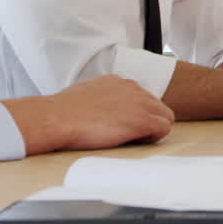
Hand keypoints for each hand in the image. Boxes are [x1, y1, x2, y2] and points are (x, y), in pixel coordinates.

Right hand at [4, 75, 174, 154]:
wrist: (56, 118)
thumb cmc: (62, 111)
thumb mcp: (85, 94)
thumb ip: (101, 97)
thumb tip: (99, 108)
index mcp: (118, 82)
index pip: (142, 98)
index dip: (137, 114)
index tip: (124, 125)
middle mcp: (132, 88)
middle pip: (157, 106)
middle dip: (148, 121)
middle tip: (129, 135)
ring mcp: (139, 102)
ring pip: (166, 116)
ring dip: (152, 130)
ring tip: (131, 139)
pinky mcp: (141, 119)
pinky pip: (164, 128)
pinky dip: (154, 137)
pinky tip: (135, 141)